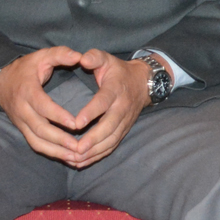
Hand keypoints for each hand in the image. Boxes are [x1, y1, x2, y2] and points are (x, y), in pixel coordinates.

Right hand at [0, 46, 88, 163]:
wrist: (1, 81)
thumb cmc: (26, 68)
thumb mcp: (42, 55)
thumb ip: (60, 54)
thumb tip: (78, 56)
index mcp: (27, 91)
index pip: (42, 107)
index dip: (58, 116)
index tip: (76, 123)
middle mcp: (22, 109)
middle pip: (39, 129)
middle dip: (60, 139)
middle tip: (79, 146)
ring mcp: (20, 122)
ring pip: (36, 141)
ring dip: (56, 151)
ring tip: (76, 156)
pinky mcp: (22, 129)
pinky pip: (35, 144)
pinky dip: (50, 152)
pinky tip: (67, 157)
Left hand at [64, 50, 151, 168]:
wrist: (143, 82)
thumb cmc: (118, 71)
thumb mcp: (107, 58)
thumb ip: (94, 57)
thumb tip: (82, 58)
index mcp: (115, 89)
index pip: (104, 102)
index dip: (91, 112)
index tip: (77, 123)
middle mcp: (122, 107)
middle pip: (110, 126)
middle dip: (93, 139)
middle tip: (76, 148)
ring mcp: (124, 121)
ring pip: (111, 139)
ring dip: (94, 151)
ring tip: (76, 159)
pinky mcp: (124, 130)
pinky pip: (112, 145)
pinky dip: (98, 156)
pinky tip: (81, 162)